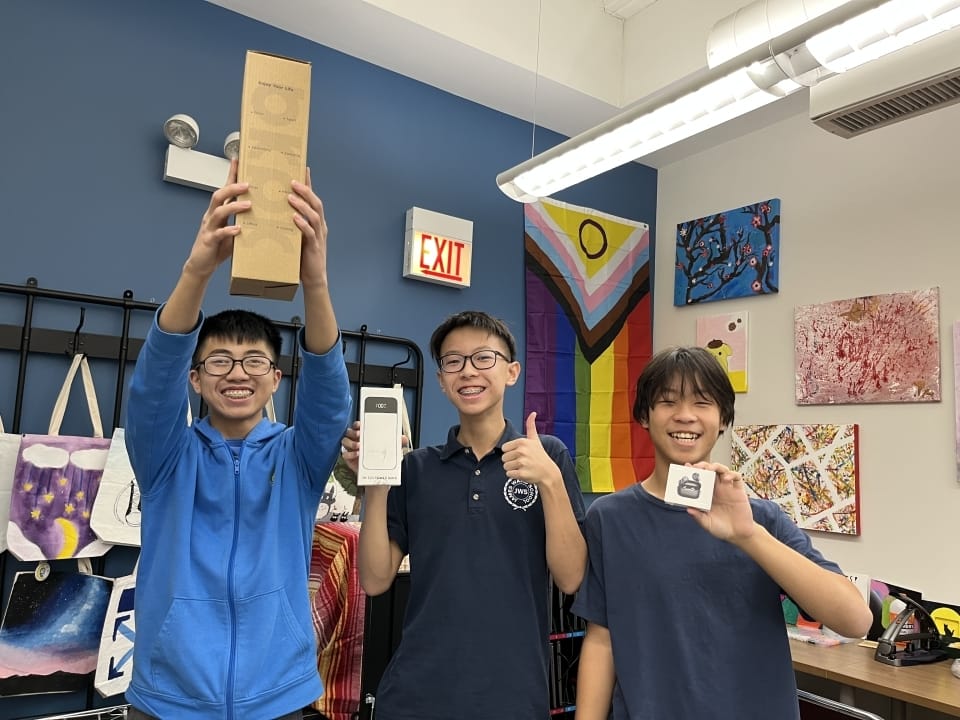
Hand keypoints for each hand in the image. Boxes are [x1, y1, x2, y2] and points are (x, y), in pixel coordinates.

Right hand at [183, 159, 249, 278]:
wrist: (201, 265)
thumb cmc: (218, 247)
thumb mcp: (234, 231)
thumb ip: (244, 221)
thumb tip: (264, 213)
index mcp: (218, 211)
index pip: (225, 189)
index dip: (230, 174)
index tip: (238, 160)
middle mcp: (212, 216)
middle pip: (219, 195)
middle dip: (233, 187)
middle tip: (248, 184)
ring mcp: (209, 227)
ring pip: (218, 211)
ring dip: (234, 207)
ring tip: (248, 205)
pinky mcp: (209, 240)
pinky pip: (218, 233)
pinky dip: (229, 231)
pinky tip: (239, 230)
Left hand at [289, 167, 328, 289]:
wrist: (313, 279)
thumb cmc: (302, 258)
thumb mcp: (296, 236)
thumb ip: (290, 223)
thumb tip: (274, 210)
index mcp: (316, 222)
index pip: (312, 199)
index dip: (309, 184)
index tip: (303, 169)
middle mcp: (320, 226)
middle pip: (316, 203)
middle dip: (305, 190)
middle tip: (292, 180)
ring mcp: (319, 236)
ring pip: (314, 215)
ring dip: (302, 204)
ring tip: (290, 196)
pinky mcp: (314, 247)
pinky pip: (309, 232)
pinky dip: (302, 224)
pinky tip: (294, 218)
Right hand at [340, 420, 409, 475]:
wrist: (377, 476)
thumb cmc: (381, 459)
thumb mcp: (391, 450)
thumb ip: (397, 443)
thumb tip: (404, 438)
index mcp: (365, 435)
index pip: (358, 425)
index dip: (358, 424)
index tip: (361, 424)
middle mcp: (356, 440)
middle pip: (349, 431)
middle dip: (353, 432)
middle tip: (360, 434)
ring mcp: (351, 449)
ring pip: (345, 441)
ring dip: (351, 442)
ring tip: (359, 446)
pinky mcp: (349, 459)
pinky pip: (344, 454)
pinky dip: (350, 454)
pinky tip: (357, 455)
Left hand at [501, 412, 561, 487]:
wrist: (548, 472)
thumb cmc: (539, 455)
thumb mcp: (535, 439)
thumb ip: (531, 426)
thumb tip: (533, 413)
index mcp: (522, 442)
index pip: (504, 448)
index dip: (511, 452)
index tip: (521, 454)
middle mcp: (522, 451)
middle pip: (504, 458)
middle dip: (511, 461)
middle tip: (523, 462)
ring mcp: (522, 463)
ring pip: (505, 467)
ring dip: (512, 469)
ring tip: (523, 467)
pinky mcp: (522, 473)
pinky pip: (509, 474)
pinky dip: (514, 475)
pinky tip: (523, 473)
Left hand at [685, 463, 755, 542]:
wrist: (738, 534)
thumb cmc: (721, 528)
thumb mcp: (707, 524)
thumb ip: (698, 517)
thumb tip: (688, 509)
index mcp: (707, 495)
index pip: (699, 479)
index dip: (693, 471)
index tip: (686, 467)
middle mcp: (717, 489)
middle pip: (709, 471)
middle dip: (703, 466)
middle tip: (697, 467)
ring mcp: (728, 489)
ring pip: (722, 470)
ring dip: (716, 466)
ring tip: (709, 469)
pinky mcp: (739, 491)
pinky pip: (737, 477)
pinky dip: (731, 474)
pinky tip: (726, 479)